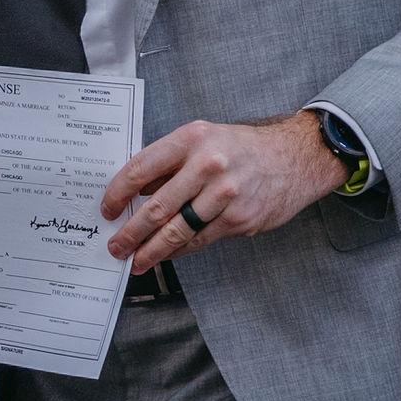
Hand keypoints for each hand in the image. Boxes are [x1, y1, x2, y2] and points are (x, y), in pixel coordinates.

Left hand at [104, 111, 346, 273]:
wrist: (293, 158)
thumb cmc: (240, 148)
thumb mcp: (202, 140)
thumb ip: (168, 163)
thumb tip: (133, 193)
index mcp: (191, 139)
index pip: (141, 169)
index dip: (118, 193)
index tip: (107, 210)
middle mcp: (208, 166)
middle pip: (157, 207)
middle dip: (130, 232)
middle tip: (115, 246)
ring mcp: (226, 195)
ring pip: (177, 231)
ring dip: (151, 250)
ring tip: (136, 260)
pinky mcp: (239, 219)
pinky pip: (199, 240)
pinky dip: (178, 251)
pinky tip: (165, 255)